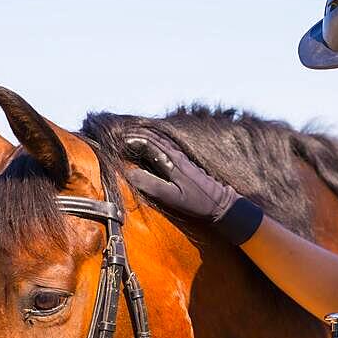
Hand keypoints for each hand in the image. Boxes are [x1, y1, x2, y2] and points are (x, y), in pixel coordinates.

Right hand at [125, 129, 263, 244]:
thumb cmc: (196, 202)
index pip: (147, 143)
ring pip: (160, 138)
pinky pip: (166, 144)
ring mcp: (181, 156)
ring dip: (145, 134)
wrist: (220, 202)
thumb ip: (151, 185)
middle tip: (119, 135)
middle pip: (153, 137)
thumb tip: (130, 172)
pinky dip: (154, 140)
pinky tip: (151, 143)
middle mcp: (176, 154)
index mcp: (172, 161)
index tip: (117, 141)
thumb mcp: (172, 197)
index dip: (131, 140)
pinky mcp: (185, 160)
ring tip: (130, 135)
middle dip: (135, 134)